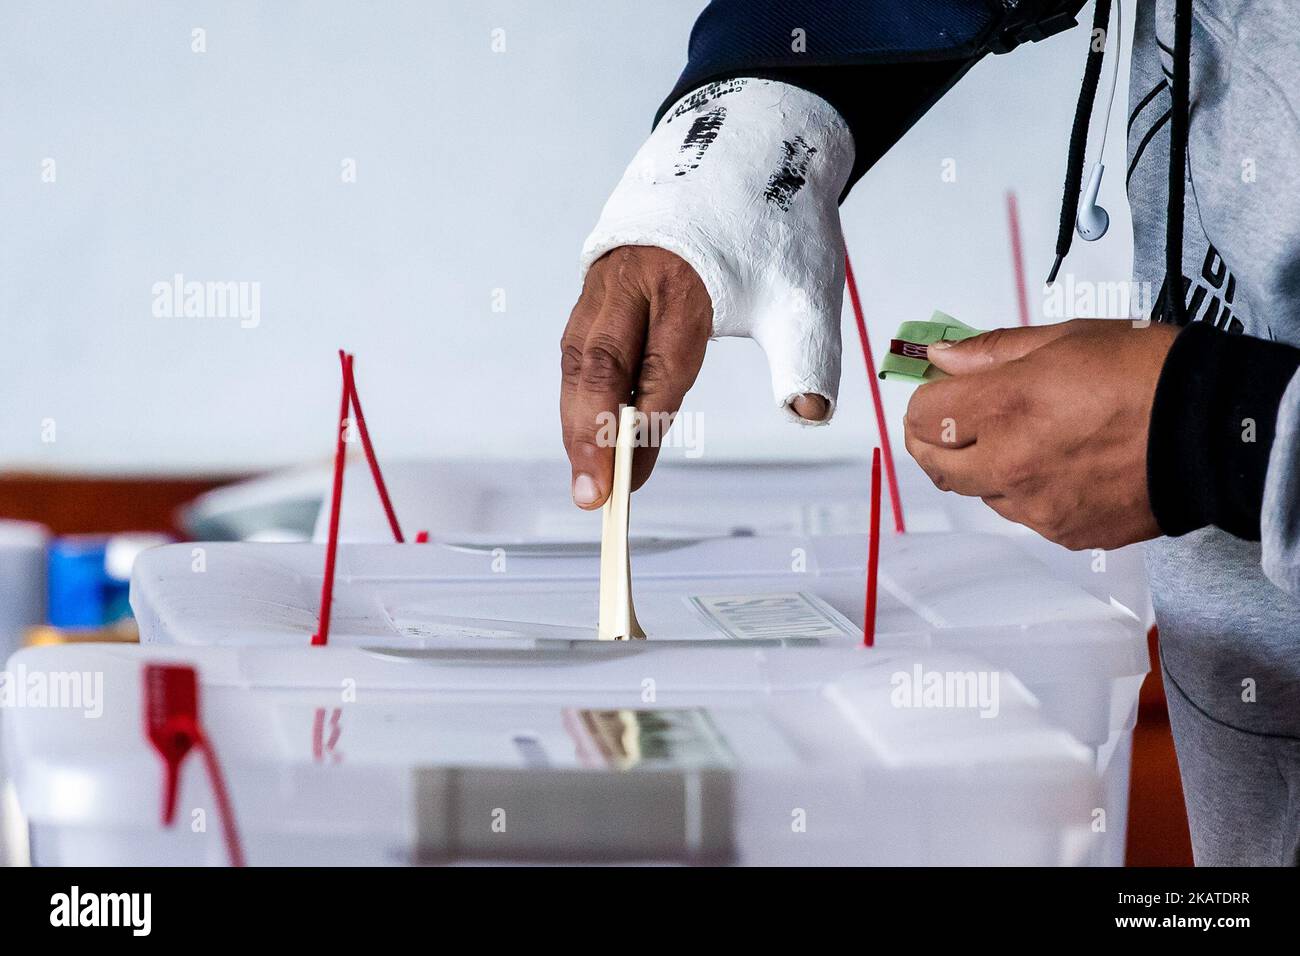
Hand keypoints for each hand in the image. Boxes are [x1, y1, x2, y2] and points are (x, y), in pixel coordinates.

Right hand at [560, 245, 829, 508]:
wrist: (752, 148)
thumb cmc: (776, 224)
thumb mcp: (804, 292)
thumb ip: (807, 358)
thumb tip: (810, 415)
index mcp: (683, 281)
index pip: (655, 370)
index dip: (639, 433)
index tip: (630, 484)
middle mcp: (633, 278)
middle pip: (598, 365)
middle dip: (587, 436)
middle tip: (589, 495)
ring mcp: (608, 274)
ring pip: (579, 355)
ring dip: (577, 417)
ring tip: (584, 471)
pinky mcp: (601, 277)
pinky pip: (582, 339)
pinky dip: (582, 386)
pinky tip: (589, 423)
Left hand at [902, 319, 1179, 549]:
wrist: (1215, 431)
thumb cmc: (1146, 373)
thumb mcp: (1064, 338)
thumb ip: (991, 352)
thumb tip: (941, 358)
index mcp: (1003, 406)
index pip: (920, 417)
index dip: (925, 401)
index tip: (939, 391)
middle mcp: (1009, 464)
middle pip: (935, 466)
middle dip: (935, 441)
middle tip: (956, 422)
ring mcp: (1035, 506)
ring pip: (980, 493)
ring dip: (985, 469)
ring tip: (1026, 439)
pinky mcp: (1064, 533)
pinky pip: (1024, 516)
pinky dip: (1028, 493)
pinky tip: (1061, 467)